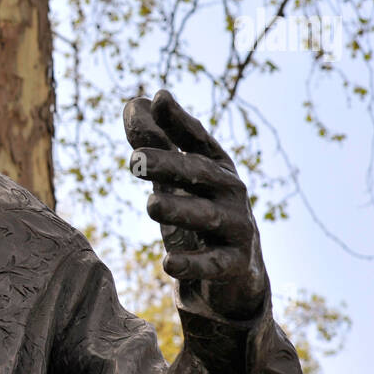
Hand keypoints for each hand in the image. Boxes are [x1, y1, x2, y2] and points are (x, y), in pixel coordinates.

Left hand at [124, 89, 267, 319]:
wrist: (236, 274)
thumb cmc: (202, 216)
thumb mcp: (180, 180)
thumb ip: (159, 143)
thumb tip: (137, 101)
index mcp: (216, 168)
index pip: (197, 139)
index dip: (178, 121)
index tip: (158, 99)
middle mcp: (231, 192)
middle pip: (200, 174)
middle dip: (169, 165)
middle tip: (135, 160)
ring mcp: (237, 228)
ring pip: (207, 216)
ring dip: (180, 210)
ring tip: (151, 204)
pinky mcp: (236, 264)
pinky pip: (214, 264)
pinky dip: (192, 264)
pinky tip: (168, 264)